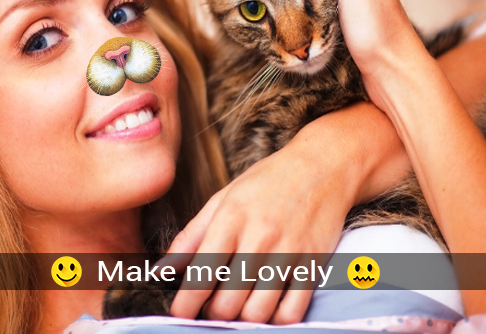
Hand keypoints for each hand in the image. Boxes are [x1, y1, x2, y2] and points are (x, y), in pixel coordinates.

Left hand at [165, 118, 362, 323]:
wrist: (322, 166)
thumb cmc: (268, 181)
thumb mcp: (223, 198)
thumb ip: (191, 236)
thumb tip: (162, 269)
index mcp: (231, 219)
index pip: (201, 274)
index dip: (186, 303)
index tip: (181, 313)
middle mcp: (259, 237)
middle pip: (228, 302)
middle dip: (214, 312)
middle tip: (213, 304)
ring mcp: (289, 252)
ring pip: (258, 313)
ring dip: (244, 318)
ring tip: (240, 304)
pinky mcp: (314, 264)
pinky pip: (292, 312)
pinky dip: (276, 319)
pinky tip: (268, 306)